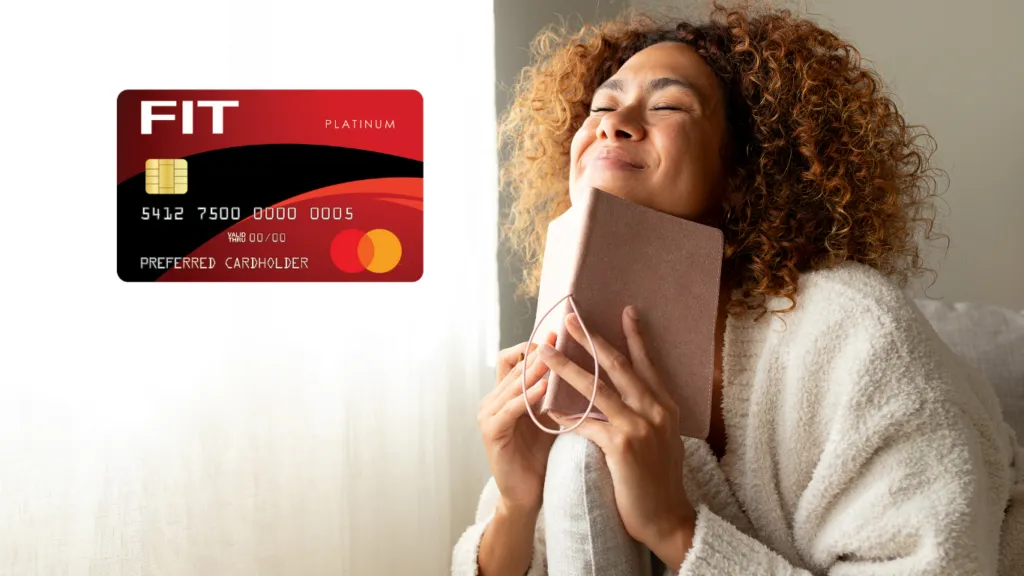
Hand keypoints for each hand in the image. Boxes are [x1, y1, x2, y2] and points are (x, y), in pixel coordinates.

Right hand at [477, 333, 559, 512]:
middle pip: (513, 365)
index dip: (534, 345)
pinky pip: (509, 408)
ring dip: (534, 370)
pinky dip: (527, 397)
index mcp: (505, 393)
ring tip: (555, 358)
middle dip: (538, 352)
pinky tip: (545, 389)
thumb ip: (555, 391)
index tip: (559, 334)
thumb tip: (580, 361)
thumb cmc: (542, 455)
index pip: (514, 357)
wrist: (529, 494)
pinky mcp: (491, 432)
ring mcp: (488, 415)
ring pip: (512, 383)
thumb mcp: (551, 415)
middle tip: (559, 337)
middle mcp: (492, 399)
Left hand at [541, 306, 695, 567]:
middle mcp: (656, 410)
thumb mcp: (661, 439)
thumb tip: (626, 395)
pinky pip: (586, 424)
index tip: (625, 311)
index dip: (635, 337)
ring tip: (546, 352)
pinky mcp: (623, 446)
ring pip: (597, 388)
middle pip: (618, 366)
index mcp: (665, 406)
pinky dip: (565, 415)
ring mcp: (640, 426)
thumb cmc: (658, 481)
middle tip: (570, 319)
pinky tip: (547, 408)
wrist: (667, 519)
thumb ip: (646, 414)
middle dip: (591, 340)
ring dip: (567, 368)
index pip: (646, 363)